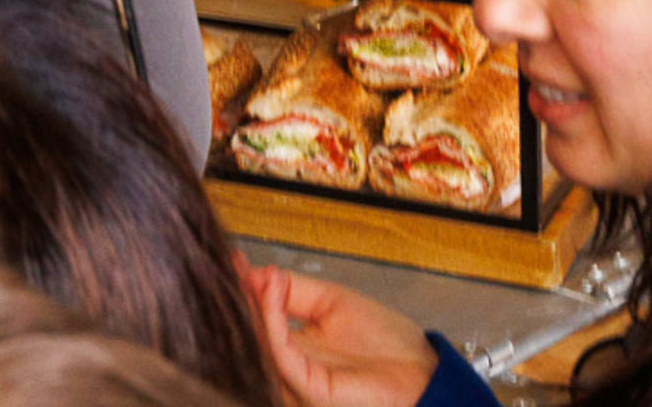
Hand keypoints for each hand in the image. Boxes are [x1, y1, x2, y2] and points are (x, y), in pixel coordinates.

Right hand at [244, 259, 441, 406]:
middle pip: (251, 334)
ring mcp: (297, 381)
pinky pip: (282, 354)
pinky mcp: (310, 389)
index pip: (257, 319)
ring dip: (252, 305)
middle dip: (240, 297)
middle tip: (231, 265)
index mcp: (294, 347)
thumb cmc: (385, 342)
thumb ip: (293, 290)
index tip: (230, 261)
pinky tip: (270, 289)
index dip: (242, 290)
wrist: (421, 370)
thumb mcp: (331, 301)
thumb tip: (257, 273)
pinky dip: (271, 319)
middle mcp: (290, 368)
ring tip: (250, 273)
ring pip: (260, 344)